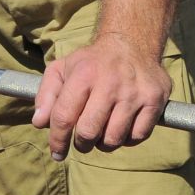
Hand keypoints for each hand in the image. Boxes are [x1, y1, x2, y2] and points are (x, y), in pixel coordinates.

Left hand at [32, 33, 172, 158]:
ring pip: (114, 139)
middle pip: (88, 133)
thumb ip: (46, 95)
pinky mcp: (154, 100)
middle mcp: (110, 82)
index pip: (64, 117)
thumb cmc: (92, 63)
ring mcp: (134, 92)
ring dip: (104, 144)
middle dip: (82, 144)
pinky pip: (137, 136)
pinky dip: (127, 139)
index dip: (57, 140)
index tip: (57, 152)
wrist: (132, 42)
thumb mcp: (63, 69)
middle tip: (83, 141)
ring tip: (102, 132)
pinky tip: (122, 127)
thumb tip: (40, 123)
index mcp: (83, 73)